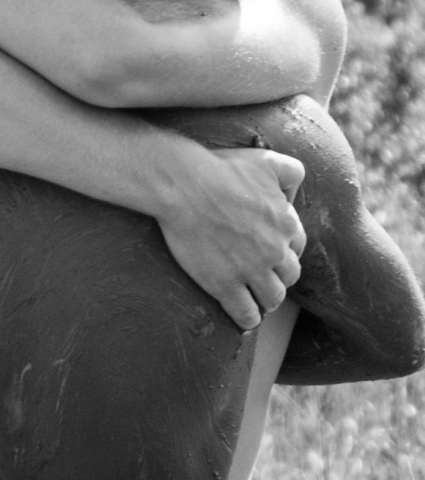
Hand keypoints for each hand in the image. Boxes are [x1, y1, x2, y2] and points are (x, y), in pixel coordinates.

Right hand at [156, 146, 305, 330]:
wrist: (183, 185)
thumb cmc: (221, 169)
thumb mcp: (266, 160)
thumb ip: (291, 171)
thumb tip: (294, 194)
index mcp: (285, 222)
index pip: (297, 246)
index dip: (283, 247)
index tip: (270, 249)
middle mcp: (273, 250)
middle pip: (289, 275)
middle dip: (277, 275)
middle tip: (262, 273)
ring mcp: (250, 270)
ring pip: (272, 298)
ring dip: (266, 299)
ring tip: (255, 296)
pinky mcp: (225, 286)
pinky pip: (246, 314)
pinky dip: (248, 319)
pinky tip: (244, 316)